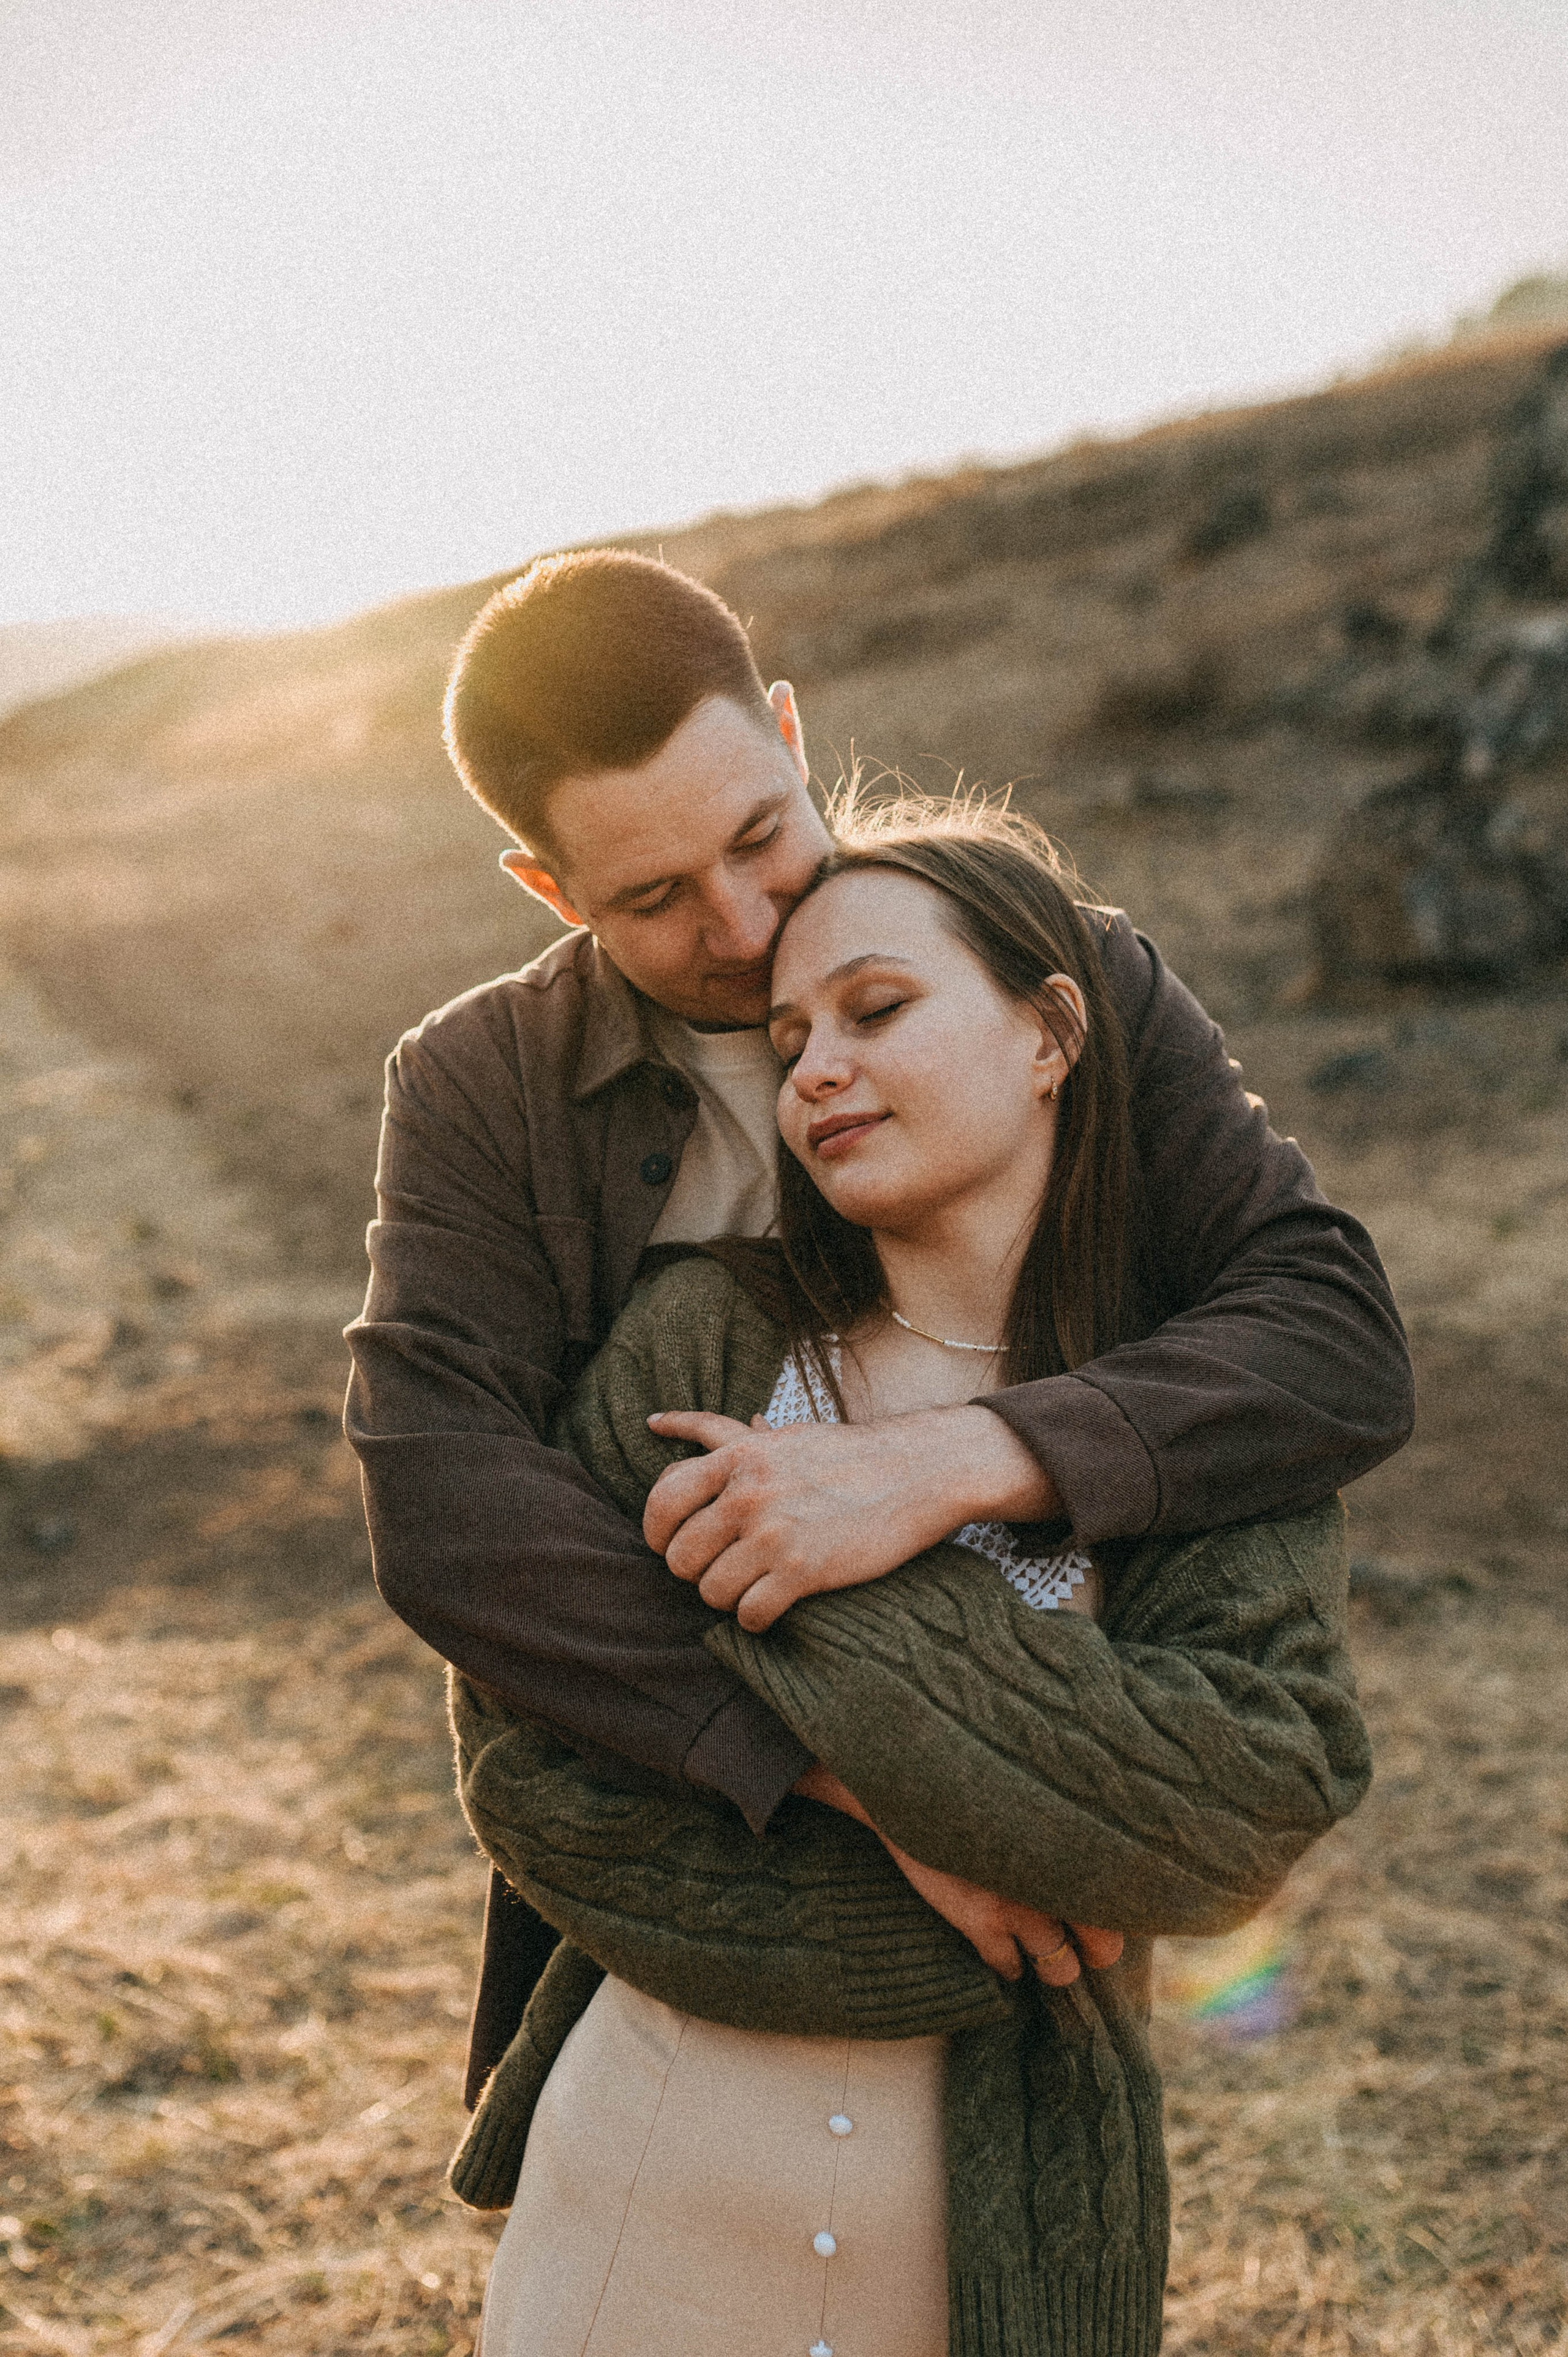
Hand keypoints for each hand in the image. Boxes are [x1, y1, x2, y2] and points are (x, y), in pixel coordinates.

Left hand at [644, 1404, 1057, 1631]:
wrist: (917, 1471)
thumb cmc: (849, 1455)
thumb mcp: (782, 1436)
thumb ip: (722, 1440)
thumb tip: (660, 1423)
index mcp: (738, 1458)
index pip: (662, 1499)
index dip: (658, 1531)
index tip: (670, 1543)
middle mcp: (748, 1494)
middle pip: (680, 1557)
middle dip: (695, 1571)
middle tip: (720, 1569)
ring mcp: (774, 1534)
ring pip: (710, 1591)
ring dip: (726, 1597)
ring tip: (748, 1587)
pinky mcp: (803, 1571)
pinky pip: (748, 1614)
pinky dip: (754, 1618)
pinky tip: (770, 1607)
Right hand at [792, 1766, 1121, 1987]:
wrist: (919, 1776)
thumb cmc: (988, 1778)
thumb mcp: (1042, 1795)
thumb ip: (1075, 1827)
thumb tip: (1104, 1859)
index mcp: (1084, 1844)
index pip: (1127, 1905)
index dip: (1117, 1915)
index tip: (1101, 1910)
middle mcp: (1061, 1878)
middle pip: (1105, 1949)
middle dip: (1093, 1951)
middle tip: (1076, 1939)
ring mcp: (1021, 1904)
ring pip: (1060, 1970)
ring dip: (1052, 1962)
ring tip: (1036, 1942)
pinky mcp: (980, 1920)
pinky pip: (1008, 1967)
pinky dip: (1004, 1960)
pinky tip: (995, 1937)